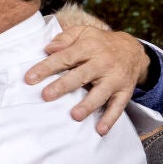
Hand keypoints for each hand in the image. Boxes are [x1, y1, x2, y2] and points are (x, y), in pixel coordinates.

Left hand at [25, 26, 147, 135]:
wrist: (133, 51)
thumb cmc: (99, 43)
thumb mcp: (83, 33)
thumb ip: (64, 39)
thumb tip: (47, 48)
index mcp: (89, 47)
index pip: (65, 57)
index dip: (46, 68)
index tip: (29, 79)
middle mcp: (103, 63)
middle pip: (81, 75)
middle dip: (63, 86)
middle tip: (46, 96)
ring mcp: (115, 78)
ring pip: (100, 93)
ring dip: (88, 105)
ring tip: (75, 115)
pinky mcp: (125, 91)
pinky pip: (118, 106)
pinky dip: (110, 119)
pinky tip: (100, 130)